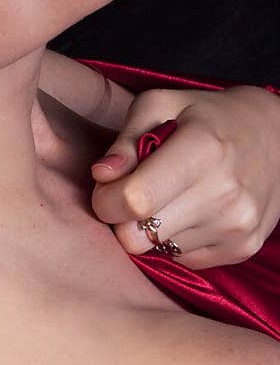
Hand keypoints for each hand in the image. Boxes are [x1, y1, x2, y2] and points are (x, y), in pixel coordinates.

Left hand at [88, 85, 279, 269]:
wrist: (277, 135)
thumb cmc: (207, 116)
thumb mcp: (161, 105)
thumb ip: (125, 140)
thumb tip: (101, 175)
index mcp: (202, 150)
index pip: (134, 200)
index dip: (106, 199)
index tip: (108, 187)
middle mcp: (224, 193)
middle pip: (137, 237)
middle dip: (123, 218)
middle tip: (137, 193)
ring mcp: (237, 226)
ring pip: (157, 250)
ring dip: (154, 228)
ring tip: (174, 196)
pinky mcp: (242, 248)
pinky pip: (182, 258)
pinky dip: (177, 238)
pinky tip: (192, 210)